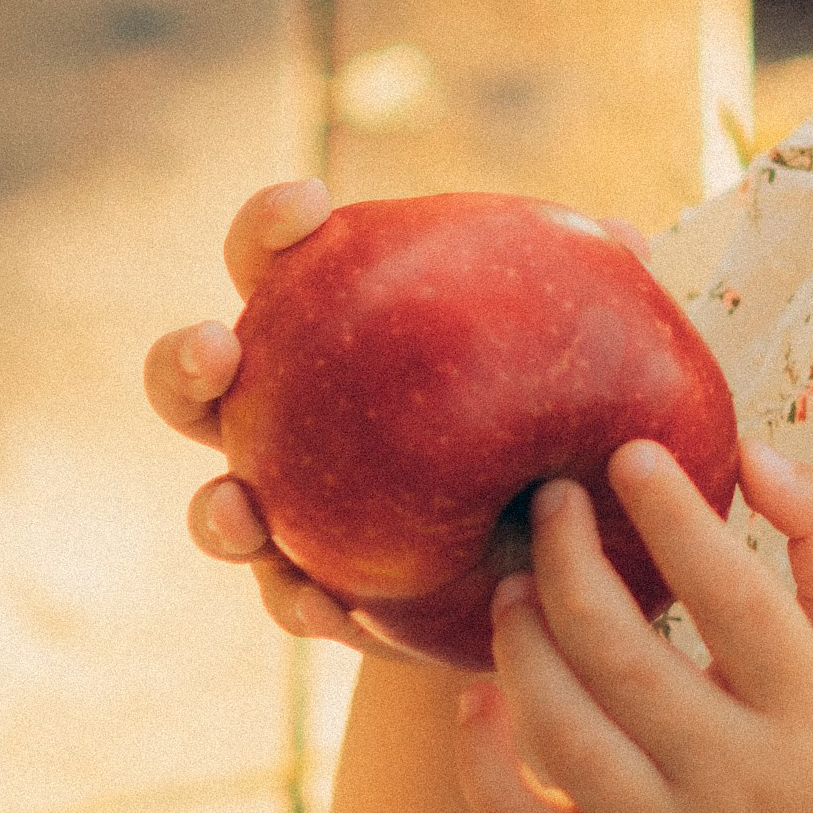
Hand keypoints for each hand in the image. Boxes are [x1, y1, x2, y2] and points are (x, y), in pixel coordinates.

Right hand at [146, 183, 660, 650]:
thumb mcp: (574, 360)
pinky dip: (299, 604)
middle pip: (195, 382)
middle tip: (217, 352)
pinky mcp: (315, 594)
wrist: (541, 560)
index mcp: (326, 330)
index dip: (272, 226)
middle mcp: (283, 417)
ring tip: (240, 510)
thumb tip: (626, 237)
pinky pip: (289, 603)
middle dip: (186, 362)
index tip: (307, 203)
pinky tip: (327, 609)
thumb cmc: (546, 422)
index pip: (277, 262)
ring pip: (217, 509)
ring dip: (216, 510)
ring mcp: (286, 510)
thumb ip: (588, 301)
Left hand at [454, 437, 812, 812]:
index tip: (629, 451)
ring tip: (512, 587)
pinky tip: (475, 695)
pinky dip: (482, 763)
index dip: (677, 520)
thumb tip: (748, 454)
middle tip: (548, 499)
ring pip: (563, 738)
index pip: (736, 600)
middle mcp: (740, 779)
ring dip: (521, 648)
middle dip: (570, 565)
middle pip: (625, 662)